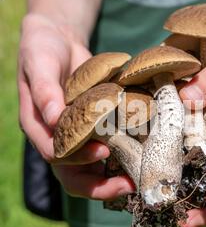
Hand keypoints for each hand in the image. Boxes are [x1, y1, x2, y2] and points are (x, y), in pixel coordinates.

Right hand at [18, 13, 134, 198]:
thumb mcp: (39, 63)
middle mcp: (57, 138)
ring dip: (116, 177)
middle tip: (130, 183)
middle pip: (75, 176)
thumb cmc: (42, 50)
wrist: (58, 40)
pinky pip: (108, 147)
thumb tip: (54, 118)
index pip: (55, 155)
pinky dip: (125, 153)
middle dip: (101, 185)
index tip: (102, 151)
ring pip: (93, 170)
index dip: (77, 159)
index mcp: (39, 128)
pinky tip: (145, 152)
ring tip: (141, 177)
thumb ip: (44, 90)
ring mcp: (77, 136)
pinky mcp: (95, 129)